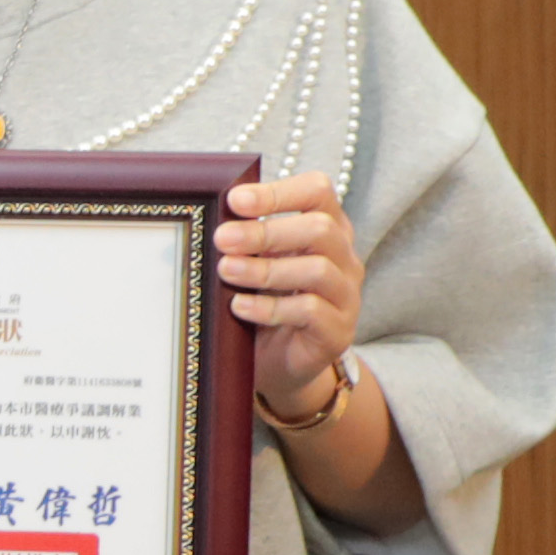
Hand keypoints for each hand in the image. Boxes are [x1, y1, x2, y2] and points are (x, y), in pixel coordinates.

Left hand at [217, 173, 365, 417]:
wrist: (277, 362)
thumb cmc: (262, 301)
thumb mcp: (253, 263)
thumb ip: (243, 240)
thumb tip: (209, 219)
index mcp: (325, 228)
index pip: (318, 192)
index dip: (279, 192)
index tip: (236, 200)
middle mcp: (343, 257)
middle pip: (319, 229)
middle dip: (266, 231)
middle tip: (222, 238)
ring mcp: (346, 295)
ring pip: (317, 270)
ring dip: (265, 268)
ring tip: (226, 270)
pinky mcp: (338, 331)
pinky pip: (311, 311)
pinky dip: (270, 307)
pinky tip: (240, 307)